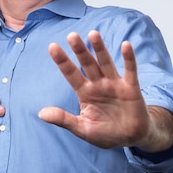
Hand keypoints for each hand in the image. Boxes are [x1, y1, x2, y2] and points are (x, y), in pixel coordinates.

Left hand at [38, 30, 172, 150]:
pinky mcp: (131, 88)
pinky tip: (126, 45)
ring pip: (105, 63)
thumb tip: (41, 113)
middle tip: (71, 35)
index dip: (62, 61)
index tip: (52, 47)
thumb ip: (64, 119)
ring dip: (100, 49)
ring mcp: (115, 84)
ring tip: (93, 34)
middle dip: (80, 50)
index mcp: (84, 92)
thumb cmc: (105, 133)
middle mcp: (98, 84)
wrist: (129, 139)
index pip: (71, 74)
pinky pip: (130, 70)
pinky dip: (128, 58)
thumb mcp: (82, 129)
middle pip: (87, 64)